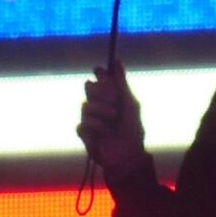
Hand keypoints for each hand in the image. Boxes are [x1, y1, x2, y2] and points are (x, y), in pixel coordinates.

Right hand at [76, 59, 149, 181]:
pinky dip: (95, 127)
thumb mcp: (130, 104)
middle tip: (113, 99)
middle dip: (100, 91)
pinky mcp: (84, 134)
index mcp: (111, 98)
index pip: (100, 79)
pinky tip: (103, 133)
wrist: (128, 155)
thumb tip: (117, 61)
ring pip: (85, 106)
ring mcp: (90, 119)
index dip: (99, 74)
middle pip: (88, 88)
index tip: (99, 71)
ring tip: (113, 120)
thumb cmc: (133, 130)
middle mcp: (99, 106)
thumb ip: (122, 83)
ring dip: (101, 111)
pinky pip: (82, 124)